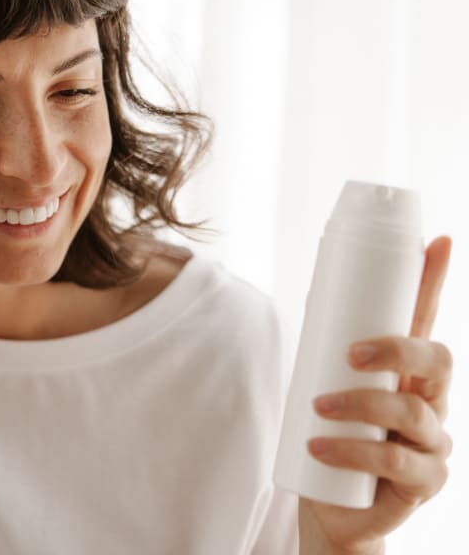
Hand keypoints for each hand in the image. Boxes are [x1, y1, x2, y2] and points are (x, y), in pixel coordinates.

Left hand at [299, 236, 453, 553]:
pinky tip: (320, 446)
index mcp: (408, 373)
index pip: (426, 320)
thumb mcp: (324, 387)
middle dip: (396, 348)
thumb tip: (313, 291)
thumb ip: (324, 347)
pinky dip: (353, 451)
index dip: (434, 281)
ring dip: (361, 405)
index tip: (438, 242)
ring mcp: (433, 443)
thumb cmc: (331, 439)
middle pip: (437, 360)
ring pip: (413, 412)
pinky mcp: (423, 482)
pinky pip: (396, 462)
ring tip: (318, 409)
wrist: (334, 507)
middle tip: (348, 353)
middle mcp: (431, 402)